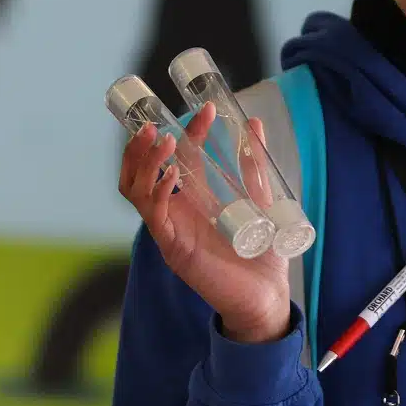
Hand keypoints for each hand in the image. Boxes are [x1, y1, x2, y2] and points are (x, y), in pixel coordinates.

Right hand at [118, 103, 290, 342]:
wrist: (267, 295)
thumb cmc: (261, 252)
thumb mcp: (261, 200)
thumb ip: (255, 167)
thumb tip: (254, 124)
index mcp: (193, 199)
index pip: (177, 158)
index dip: (187, 132)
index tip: (206, 110)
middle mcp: (176, 212)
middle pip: (141, 173)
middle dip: (143, 146)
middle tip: (157, 124)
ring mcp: (172, 230)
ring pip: (138, 191)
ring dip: (146, 164)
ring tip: (164, 141)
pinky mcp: (174, 249)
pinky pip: (155, 217)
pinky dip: (159, 193)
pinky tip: (171, 175)